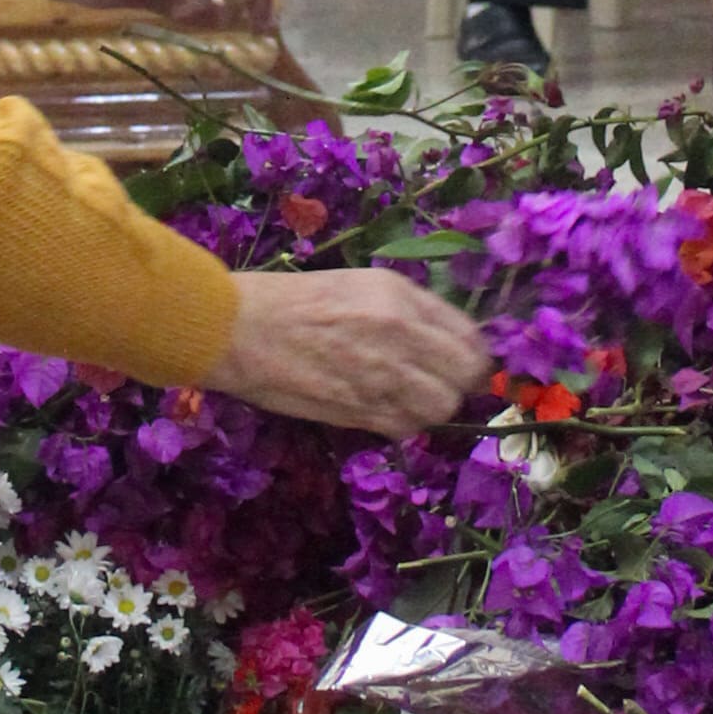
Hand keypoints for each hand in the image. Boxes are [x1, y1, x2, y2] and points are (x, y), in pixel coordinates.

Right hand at [214, 263, 483, 431]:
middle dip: (459, 382)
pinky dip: (402, 423)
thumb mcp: (361, 285)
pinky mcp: (359, 410)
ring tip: (408, 397)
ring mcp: (380, 375)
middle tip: (439, 382)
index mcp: (399, 296)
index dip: (473, 354)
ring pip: (441, 407)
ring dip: (431, 406)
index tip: (463, 363)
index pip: (470, 336)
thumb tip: (451, 340)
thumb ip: (410, 310)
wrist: (239, 329)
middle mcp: (399, 333)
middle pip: (466, 375)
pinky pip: (405, 427)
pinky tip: (383, 408)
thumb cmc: (295, 301)